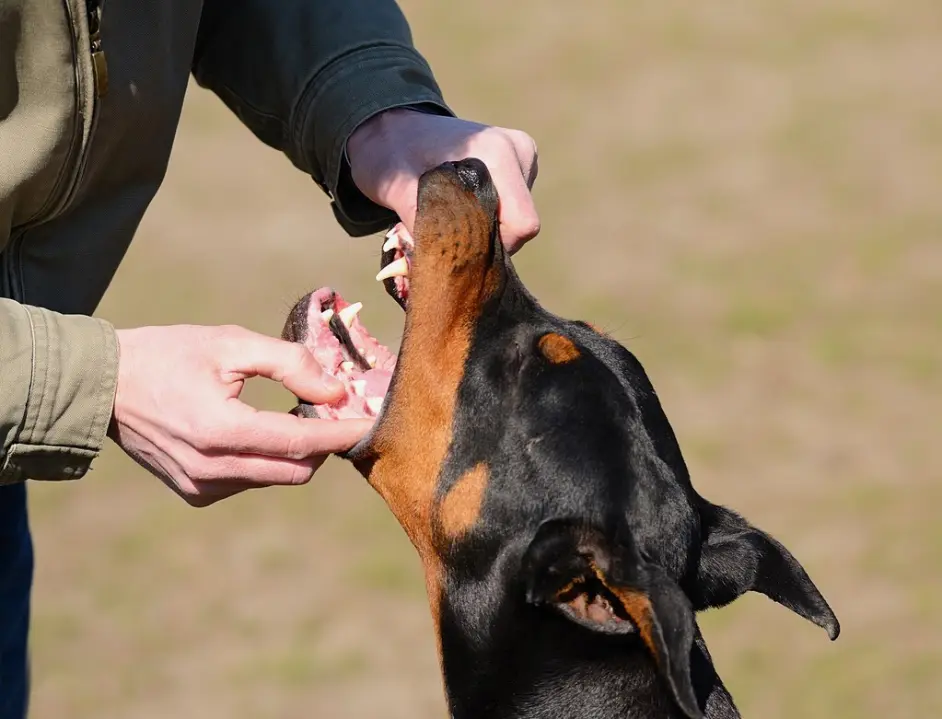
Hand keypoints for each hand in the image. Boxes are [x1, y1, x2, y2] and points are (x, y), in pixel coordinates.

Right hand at [108, 325, 372, 506]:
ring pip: (277, 477)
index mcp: (221, 430)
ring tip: (294, 413)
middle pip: (297, 469)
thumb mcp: (232, 343)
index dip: (342, 432)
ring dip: (297, 451)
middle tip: (333, 411)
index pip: (301, 441)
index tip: (373, 422)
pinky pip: (252, 481)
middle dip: (324, 443)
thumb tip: (336, 391)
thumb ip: (289, 364)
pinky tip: (259, 430)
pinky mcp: (195, 493)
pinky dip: (268, 460)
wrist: (106, 385)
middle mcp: (212, 469)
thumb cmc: (170, 354)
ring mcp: (202, 487)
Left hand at [347, 108, 539, 253]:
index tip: (452, 242)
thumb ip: (419, 222)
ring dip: (480, 231)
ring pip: (514, 223)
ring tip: (445, 216)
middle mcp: (518, 151)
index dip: (489, 245)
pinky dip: (484, 220)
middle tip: (440, 233)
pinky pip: (511, 212)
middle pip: (518, 227)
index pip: (520, 224)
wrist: (394, 129)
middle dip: (480, 240)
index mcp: (497, 152)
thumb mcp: (396, 188)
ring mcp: (522, 158)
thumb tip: (436, 263)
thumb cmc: (391, 154)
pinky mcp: (519, 168)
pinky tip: (459, 208)